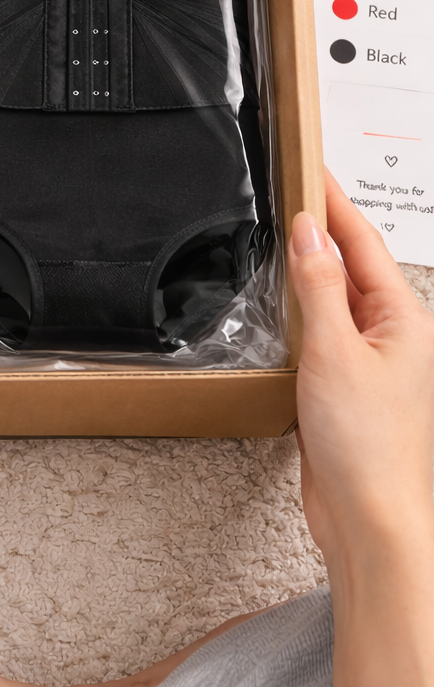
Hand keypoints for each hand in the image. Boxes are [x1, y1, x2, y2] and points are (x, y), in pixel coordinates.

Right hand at [288, 168, 433, 560]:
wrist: (368, 519)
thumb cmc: (368, 446)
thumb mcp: (335, 350)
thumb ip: (319, 286)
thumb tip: (308, 232)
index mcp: (405, 320)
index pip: (363, 242)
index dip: (334, 202)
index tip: (311, 167)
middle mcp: (394, 337)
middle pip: (353, 265)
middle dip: (323, 227)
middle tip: (290, 190)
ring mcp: (371, 363)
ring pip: (337, 299)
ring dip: (310, 269)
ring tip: (281, 236)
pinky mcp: (346, 389)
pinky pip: (324, 334)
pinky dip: (302, 313)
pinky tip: (282, 308)